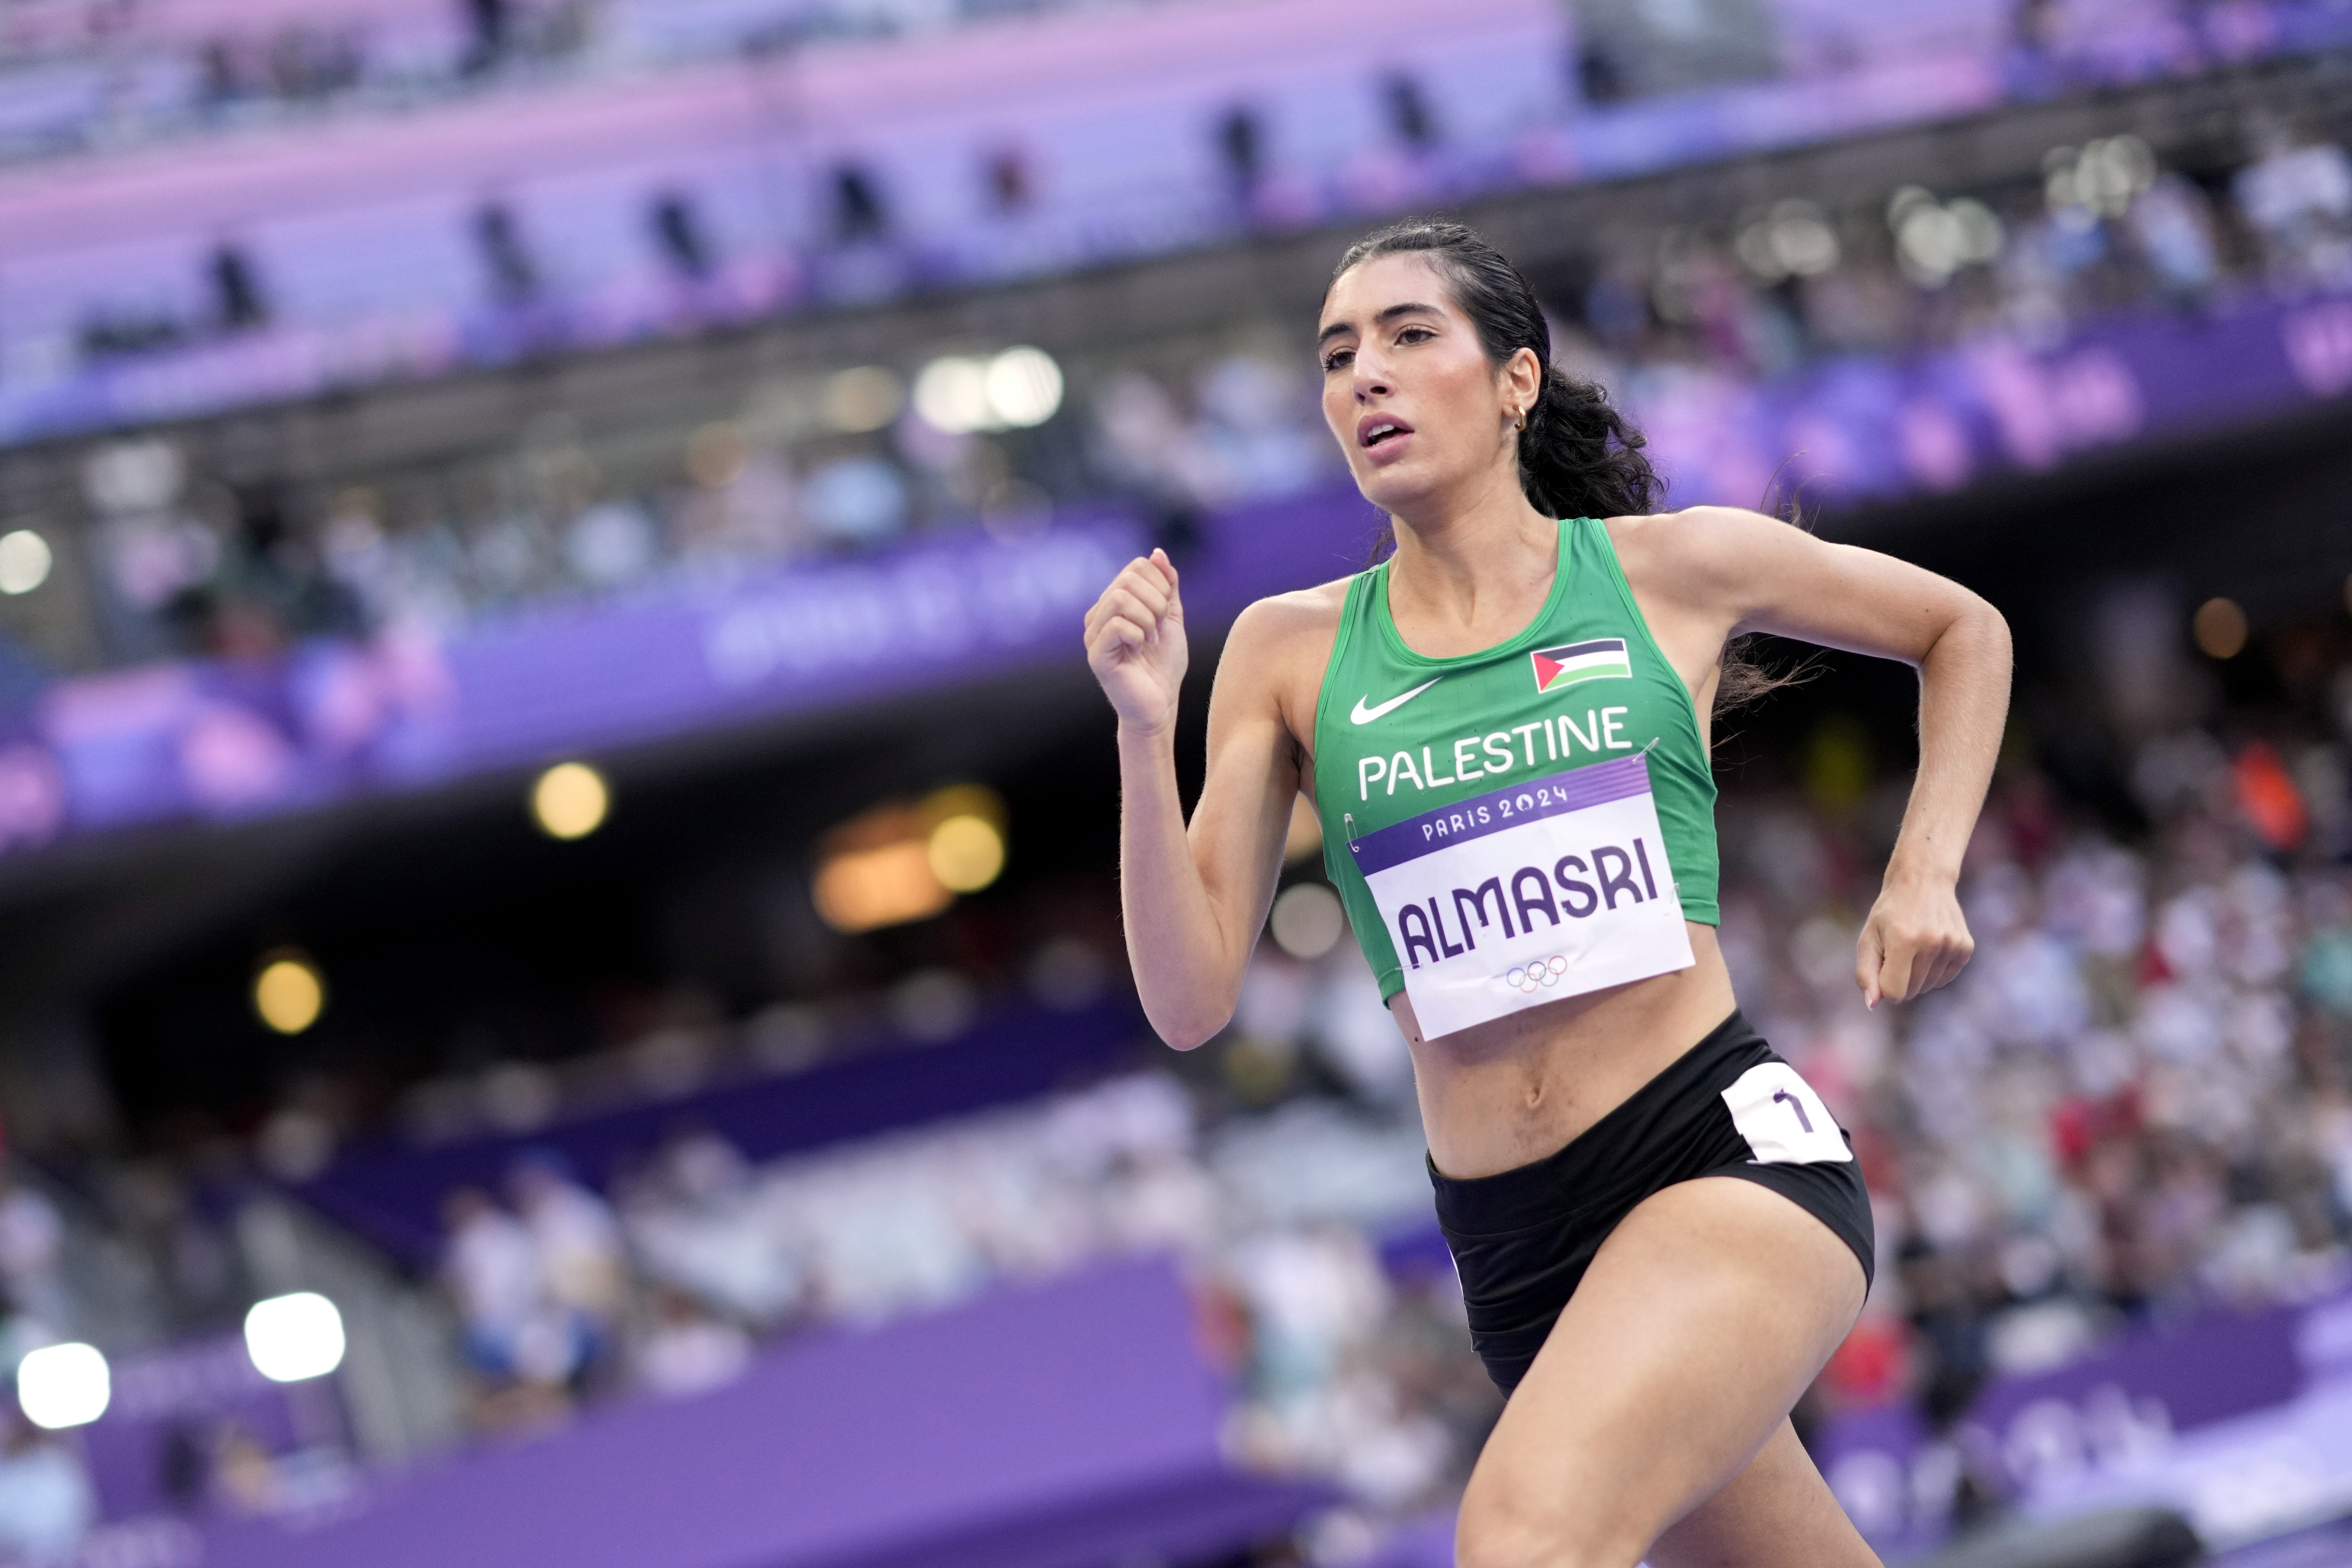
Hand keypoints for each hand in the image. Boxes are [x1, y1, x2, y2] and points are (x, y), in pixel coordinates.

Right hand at [1083, 549, 1185, 735]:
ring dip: (1148, 619)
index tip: (1165, 614)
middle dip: (1156, 602)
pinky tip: (1140, 650)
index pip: (1136, 567)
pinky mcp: (1095, 654)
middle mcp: (1098, 615)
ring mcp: (1093, 634)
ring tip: (1151, 640)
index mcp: (1114, 603)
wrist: (1161, 704)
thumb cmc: (1163, 665)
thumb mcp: (1171, 617)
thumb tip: (1157, 553)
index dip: (1161, 585)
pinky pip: (1117, 625)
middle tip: (1159, 629)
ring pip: (1121, 599)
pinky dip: (1138, 635)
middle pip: (1128, 579)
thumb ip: (1166, 586)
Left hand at [1855, 874, 1973, 1007]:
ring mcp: (1953, 945)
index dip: (1884, 985)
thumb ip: (1866, 973)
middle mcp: (1932, 943)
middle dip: (1899, 979)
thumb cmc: (1889, 913)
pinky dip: (1934, 971)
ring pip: (1929, 987)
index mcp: (1904, 941)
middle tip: (1897, 951)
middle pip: (1912, 991)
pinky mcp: (1966, 948)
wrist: (1923, 881)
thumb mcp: (1868, 938)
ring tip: (1913, 947)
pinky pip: (1945, 978)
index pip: (1894, 992)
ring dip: (1917, 975)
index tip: (1882, 966)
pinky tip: (1929, 947)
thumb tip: (1872, 1005)